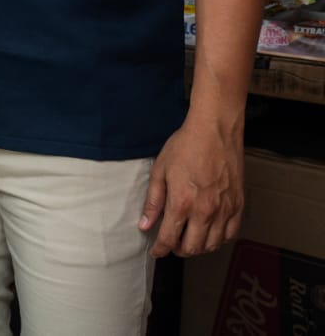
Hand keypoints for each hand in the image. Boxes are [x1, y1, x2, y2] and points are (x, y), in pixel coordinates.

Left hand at [138, 115, 243, 257]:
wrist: (215, 131)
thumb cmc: (185, 147)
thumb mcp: (160, 171)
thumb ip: (153, 202)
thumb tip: (144, 225)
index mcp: (182, 203)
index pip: (169, 239)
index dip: (160, 250)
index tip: (155, 252)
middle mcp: (205, 211)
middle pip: (192, 248)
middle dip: (178, 250)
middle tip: (171, 244)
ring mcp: (225, 210)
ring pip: (212, 245)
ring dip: (198, 247)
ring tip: (188, 239)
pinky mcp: (238, 205)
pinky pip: (230, 234)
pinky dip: (218, 239)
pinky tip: (209, 232)